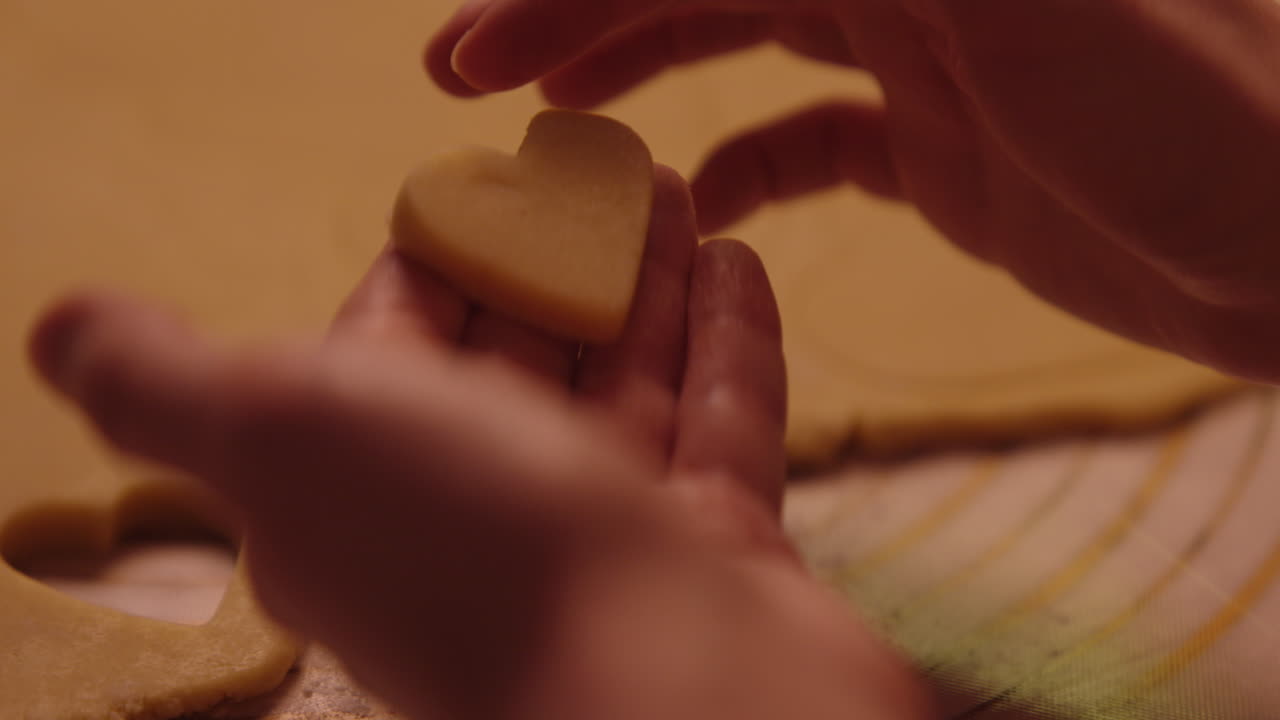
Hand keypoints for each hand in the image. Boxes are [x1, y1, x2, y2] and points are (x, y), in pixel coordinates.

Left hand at [28, 167, 933, 719]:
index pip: (388, 357)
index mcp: (363, 494)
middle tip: (605, 175)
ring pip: (625, 389)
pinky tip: (737, 263)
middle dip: (556, 267)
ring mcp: (605, 545)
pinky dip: (724, 346)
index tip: (483, 189)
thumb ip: (167, 382)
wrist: (679, 702)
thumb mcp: (282, 433)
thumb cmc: (476, 549)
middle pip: (518, 367)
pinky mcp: (710, 553)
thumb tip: (67, 328)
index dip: (430, 268)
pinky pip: (718, 428)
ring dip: (648, 288)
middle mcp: (477, 525)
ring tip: (679, 193)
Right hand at [428, 0, 1279, 382]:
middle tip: (464, 78)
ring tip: (550, 125)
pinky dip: (745, 160)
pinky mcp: (940, 149)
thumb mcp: (1022, 6)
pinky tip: (695, 200)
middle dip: (576, 20)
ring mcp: (918, 60)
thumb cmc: (1198, 122)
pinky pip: (813, 139)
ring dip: (639, 74)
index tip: (476, 46)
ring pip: (741, 44)